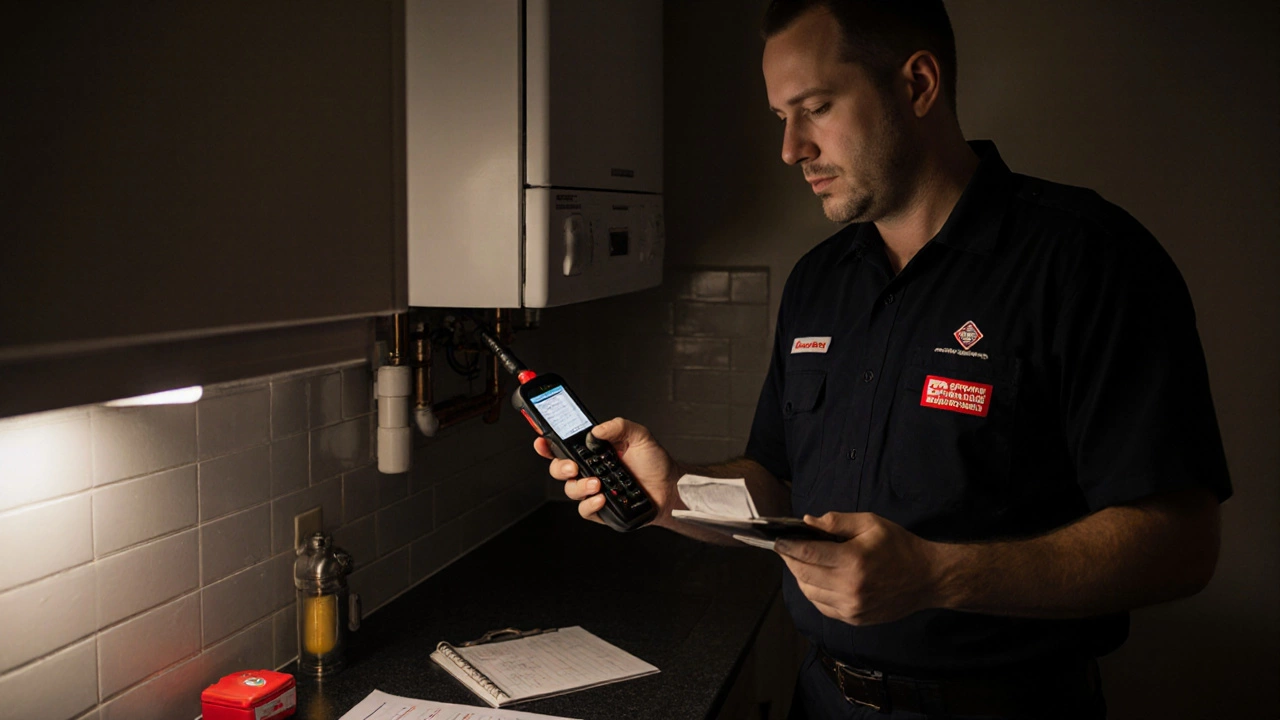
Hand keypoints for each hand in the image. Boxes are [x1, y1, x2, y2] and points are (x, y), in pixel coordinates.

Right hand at [534, 417, 679, 525]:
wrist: (670, 488)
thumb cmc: (654, 463)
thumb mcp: (639, 435)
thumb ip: (617, 426)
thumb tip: (596, 430)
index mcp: (594, 452)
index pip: (564, 446)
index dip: (548, 444)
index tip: (541, 440)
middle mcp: (590, 470)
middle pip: (559, 469)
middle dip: (559, 467)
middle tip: (572, 466)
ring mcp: (594, 491)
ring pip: (570, 490)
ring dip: (579, 486)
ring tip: (596, 483)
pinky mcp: (601, 510)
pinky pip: (585, 510)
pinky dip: (590, 504)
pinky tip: (601, 498)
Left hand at [774, 512, 942, 625]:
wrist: (927, 578)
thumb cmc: (899, 546)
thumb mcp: (870, 523)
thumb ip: (836, 521)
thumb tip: (807, 522)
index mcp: (853, 561)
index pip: (807, 554)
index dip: (787, 546)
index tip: (776, 540)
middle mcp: (850, 588)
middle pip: (803, 574)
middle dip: (790, 560)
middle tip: (785, 548)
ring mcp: (851, 607)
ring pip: (809, 592)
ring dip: (800, 576)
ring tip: (801, 561)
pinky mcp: (854, 619)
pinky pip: (821, 606)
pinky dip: (813, 591)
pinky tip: (817, 578)